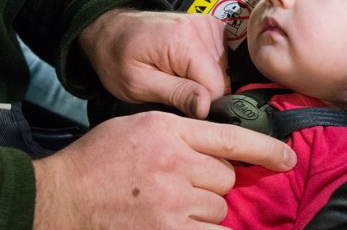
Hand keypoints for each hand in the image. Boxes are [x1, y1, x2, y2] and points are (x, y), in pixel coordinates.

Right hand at [33, 111, 296, 228]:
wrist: (60, 197)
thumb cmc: (97, 159)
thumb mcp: (138, 126)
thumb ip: (179, 130)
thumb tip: (219, 146)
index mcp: (170, 130)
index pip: (231, 138)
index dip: (266, 150)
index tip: (286, 158)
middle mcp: (177, 163)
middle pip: (225, 177)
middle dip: (211, 183)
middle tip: (179, 183)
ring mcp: (174, 201)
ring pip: (217, 207)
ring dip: (202, 209)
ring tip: (166, 205)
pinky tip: (186, 224)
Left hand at [78, 9, 229, 117]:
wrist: (111, 31)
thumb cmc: (117, 55)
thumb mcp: (138, 84)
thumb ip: (177, 95)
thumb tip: (206, 107)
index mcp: (185, 40)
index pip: (216, 88)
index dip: (200, 104)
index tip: (180, 103)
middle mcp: (201, 28)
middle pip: (223, 79)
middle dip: (201, 91)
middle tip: (172, 87)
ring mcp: (208, 25)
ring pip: (224, 71)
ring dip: (203, 79)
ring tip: (175, 75)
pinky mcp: (210, 27)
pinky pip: (221, 58)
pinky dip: (206, 68)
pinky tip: (185, 67)